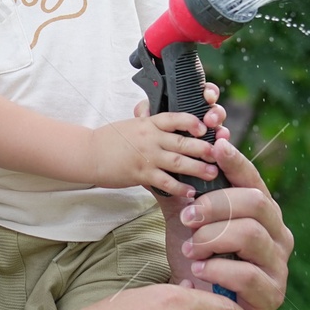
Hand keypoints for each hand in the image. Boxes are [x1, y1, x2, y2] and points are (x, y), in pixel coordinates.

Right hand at [86, 112, 218, 193]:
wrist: (89, 154)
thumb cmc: (111, 139)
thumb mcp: (132, 124)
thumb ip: (150, 122)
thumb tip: (164, 118)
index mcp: (149, 123)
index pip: (175, 118)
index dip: (192, 122)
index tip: (205, 127)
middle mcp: (150, 138)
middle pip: (182, 142)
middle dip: (204, 148)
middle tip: (220, 153)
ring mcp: (146, 156)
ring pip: (178, 162)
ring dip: (198, 168)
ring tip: (212, 173)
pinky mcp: (140, 173)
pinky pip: (165, 182)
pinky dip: (179, 188)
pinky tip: (190, 192)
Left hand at [162, 138, 291, 309]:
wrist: (197, 307)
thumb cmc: (197, 258)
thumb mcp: (186, 219)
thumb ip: (181, 186)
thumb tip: (167, 143)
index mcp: (262, 212)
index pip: (253, 179)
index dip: (236, 161)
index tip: (216, 145)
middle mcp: (278, 234)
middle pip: (257, 202)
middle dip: (217, 204)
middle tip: (187, 216)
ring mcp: (278, 265)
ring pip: (252, 235)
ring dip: (212, 238)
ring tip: (189, 249)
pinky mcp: (271, 294)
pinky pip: (248, 275)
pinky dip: (217, 270)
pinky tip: (197, 271)